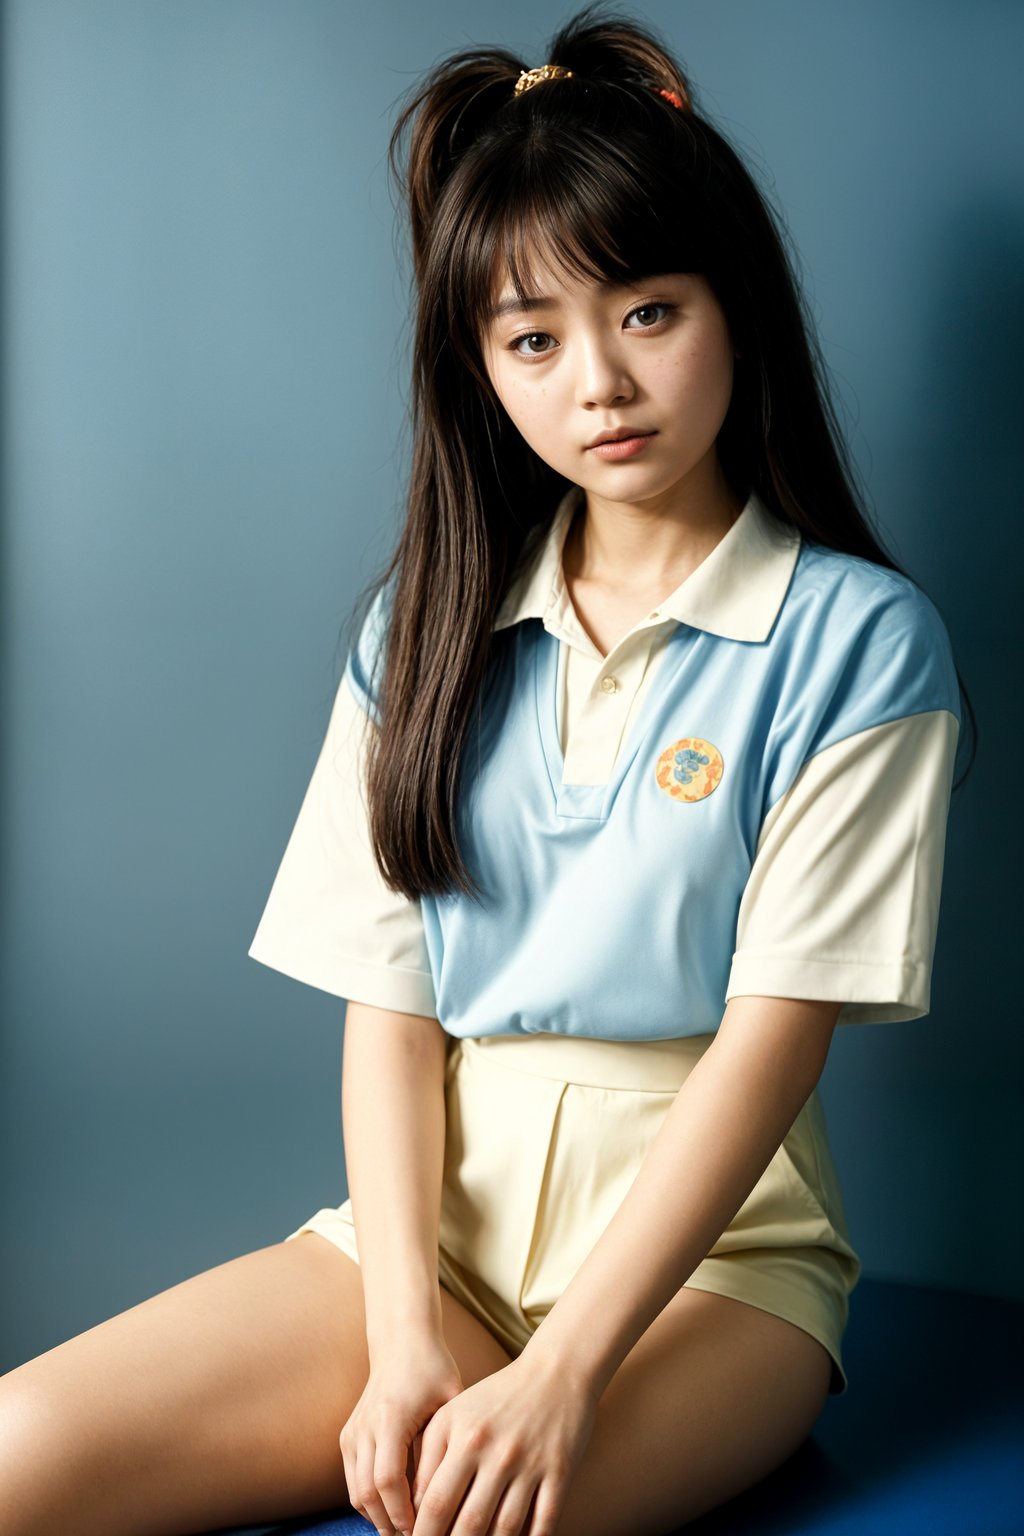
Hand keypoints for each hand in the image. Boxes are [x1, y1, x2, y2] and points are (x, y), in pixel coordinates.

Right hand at [340, 1330, 463, 1535]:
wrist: (401, 1340)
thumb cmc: (432, 1368)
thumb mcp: (450, 1401)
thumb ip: (445, 1444)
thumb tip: (445, 1496)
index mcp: (390, 1417)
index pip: (388, 1480)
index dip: (404, 1512)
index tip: (424, 1528)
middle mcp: (364, 1426)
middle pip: (367, 1493)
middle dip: (390, 1524)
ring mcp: (352, 1432)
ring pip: (356, 1493)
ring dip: (378, 1518)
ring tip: (406, 1532)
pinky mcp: (348, 1436)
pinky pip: (353, 1481)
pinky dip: (370, 1503)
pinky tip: (395, 1512)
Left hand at [409, 1352, 596, 1535]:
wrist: (556, 1372)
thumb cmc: (497, 1397)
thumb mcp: (454, 1414)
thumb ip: (429, 1456)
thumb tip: (413, 1508)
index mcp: (465, 1437)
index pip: (435, 1502)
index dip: (422, 1533)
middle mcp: (497, 1452)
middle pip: (469, 1522)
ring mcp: (530, 1464)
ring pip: (505, 1529)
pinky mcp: (560, 1472)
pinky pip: (543, 1524)